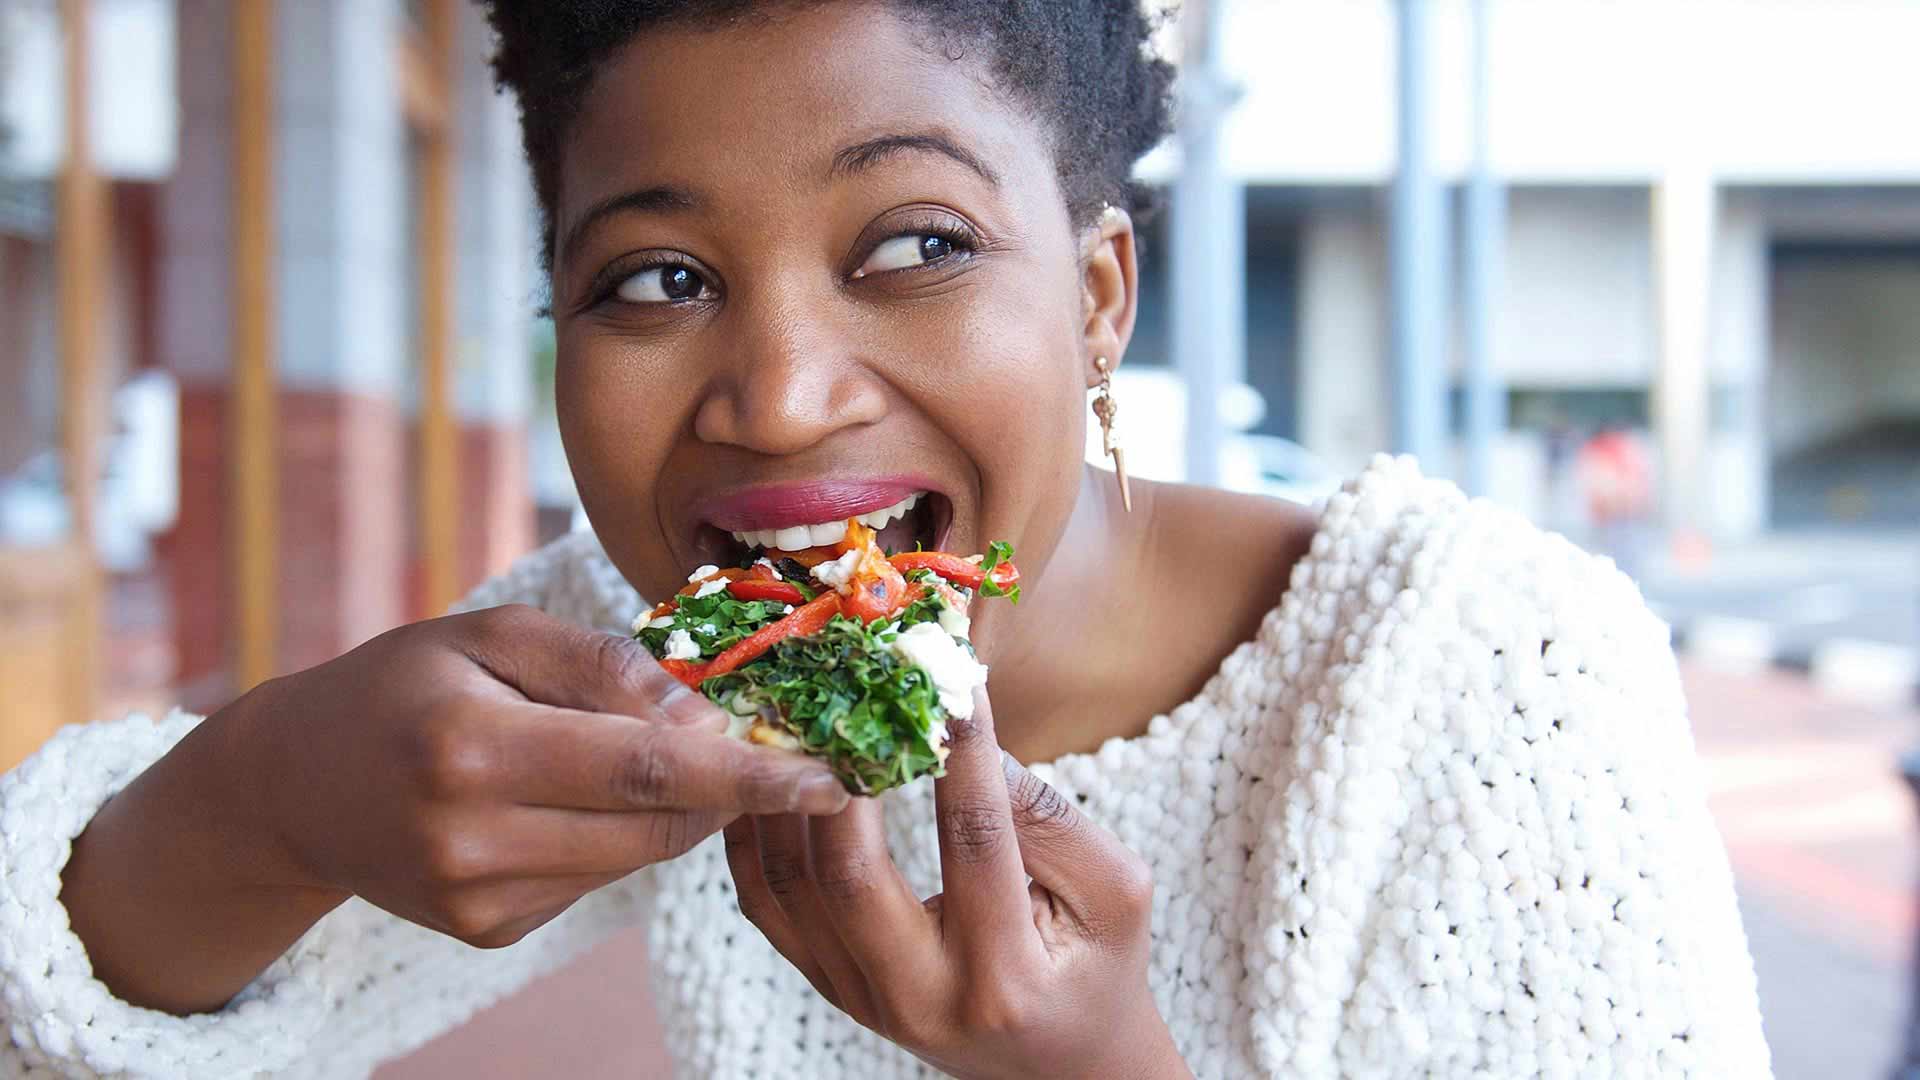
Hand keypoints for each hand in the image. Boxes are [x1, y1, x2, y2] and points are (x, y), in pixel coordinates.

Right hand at [247, 603, 851, 944]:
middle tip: (775, 742)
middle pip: (655, 821)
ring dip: (679, 807)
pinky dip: (619, 834)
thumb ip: (602, 667)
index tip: (831, 776)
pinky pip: (598, 878)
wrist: (293, 785)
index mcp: (470, 747)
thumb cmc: (403, 683)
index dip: (749, 773)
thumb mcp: (493, 635)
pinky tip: (575, 793)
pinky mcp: (488, 931)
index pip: (647, 768)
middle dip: (729, 785)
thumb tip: (705, 713)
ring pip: (638, 857)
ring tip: (652, 748)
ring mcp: (479, 899)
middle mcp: (472, 838)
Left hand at [724, 690, 1189, 1079]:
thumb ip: (1050, 818)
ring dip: (787, 792)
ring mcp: (861, 999)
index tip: (948, 674)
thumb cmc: (1097, 963)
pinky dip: (758, 831)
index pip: (973, 842)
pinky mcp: (828, 986)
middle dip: (841, 772)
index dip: (961, 752)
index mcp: (1004, 977)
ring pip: (792, 885)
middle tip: (846, 689)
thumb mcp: (1113, 893)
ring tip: (801, 715)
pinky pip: (766, 902)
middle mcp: (920, 999)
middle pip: (850, 873)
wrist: (1061, 1065)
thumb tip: (964, 730)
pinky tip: (773, 770)